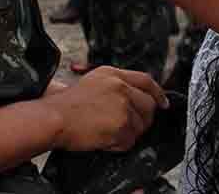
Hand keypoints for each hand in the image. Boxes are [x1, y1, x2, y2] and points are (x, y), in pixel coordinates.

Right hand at [43, 66, 167, 152]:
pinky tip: (103, 139)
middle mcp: (121, 87)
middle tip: (127, 126)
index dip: (158, 93)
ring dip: (127, 133)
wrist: (55, 117)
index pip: (146, 80)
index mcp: (114, 74)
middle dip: (143, 119)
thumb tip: (136, 97)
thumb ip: (116, 85)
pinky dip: (118, 144)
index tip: (163, 103)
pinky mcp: (121, 125)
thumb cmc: (68, 105)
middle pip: (148, 105)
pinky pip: (129, 140)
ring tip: (107, 131)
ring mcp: (122, 105)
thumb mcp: (93, 81)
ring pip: (140, 126)